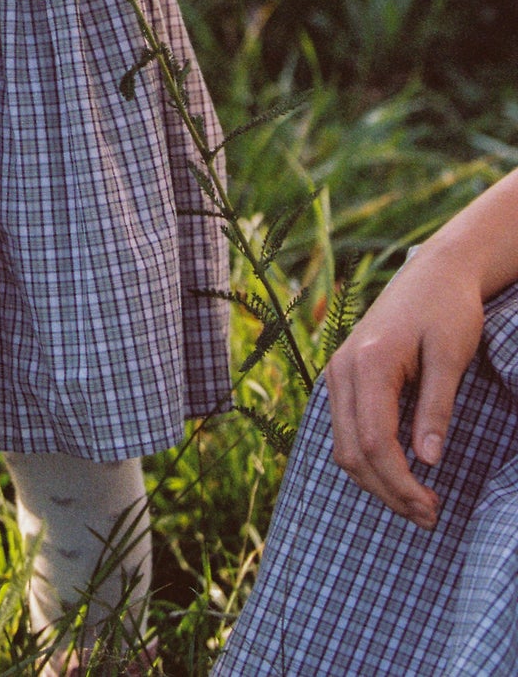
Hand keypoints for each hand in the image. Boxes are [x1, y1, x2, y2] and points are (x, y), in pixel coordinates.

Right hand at [326, 250, 484, 527]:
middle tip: (429, 516)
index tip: (432, 508)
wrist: (433, 272)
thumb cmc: (448, 309)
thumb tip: (428, 461)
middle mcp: (342, 368)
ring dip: (375, 481)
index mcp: (369, 362)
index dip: (400, 483)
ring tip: (416, 502)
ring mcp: (337, 371)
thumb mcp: (452, 355)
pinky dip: (366, 459)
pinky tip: (397, 472)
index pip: (374, 441)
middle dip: (388, 492)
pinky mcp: (343, 375)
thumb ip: (436, 407)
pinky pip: (344, 429)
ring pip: (342, 445)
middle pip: (351, 451)